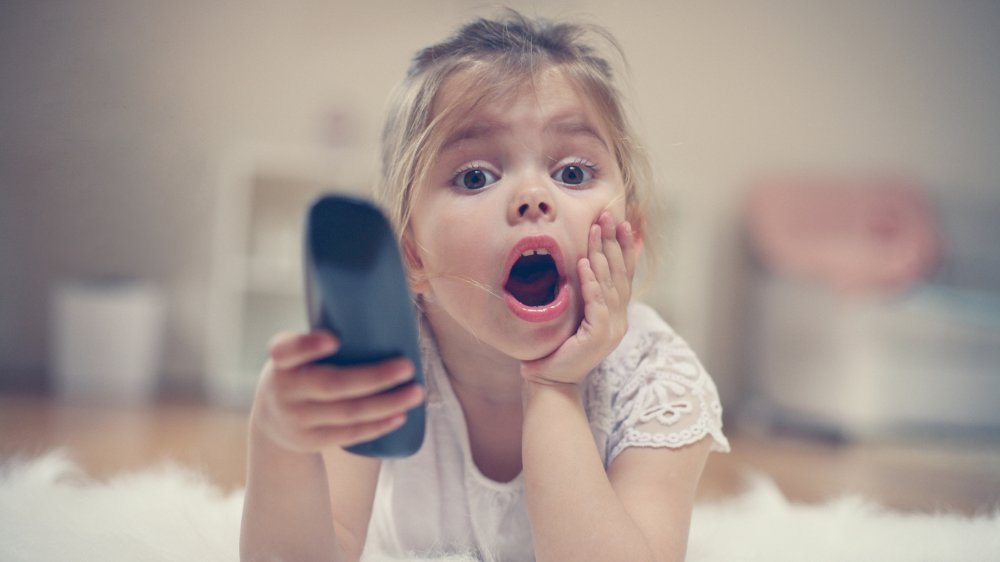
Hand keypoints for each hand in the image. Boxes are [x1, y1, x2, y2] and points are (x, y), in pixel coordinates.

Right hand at [249, 331, 423, 453]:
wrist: (271, 421)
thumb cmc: (299, 372)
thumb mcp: (297, 354)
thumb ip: (322, 341)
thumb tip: (381, 319)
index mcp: (281, 360)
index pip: (287, 350)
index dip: (307, 346)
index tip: (333, 340)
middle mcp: (284, 389)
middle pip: (333, 385)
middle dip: (374, 377)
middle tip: (407, 367)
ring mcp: (297, 418)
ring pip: (348, 412)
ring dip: (386, 403)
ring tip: (415, 393)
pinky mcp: (311, 440)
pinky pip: (349, 433)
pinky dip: (377, 425)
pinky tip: (400, 416)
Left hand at [521, 212, 637, 384]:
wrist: (550, 381)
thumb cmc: (557, 348)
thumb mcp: (574, 316)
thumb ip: (584, 293)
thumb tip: (583, 261)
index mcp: (615, 315)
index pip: (624, 275)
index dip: (625, 248)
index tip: (623, 222)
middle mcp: (619, 320)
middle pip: (619, 274)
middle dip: (614, 242)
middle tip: (608, 215)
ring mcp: (611, 330)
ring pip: (609, 285)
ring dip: (601, 255)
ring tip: (595, 231)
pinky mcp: (598, 337)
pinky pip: (597, 304)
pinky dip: (591, 283)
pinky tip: (584, 264)